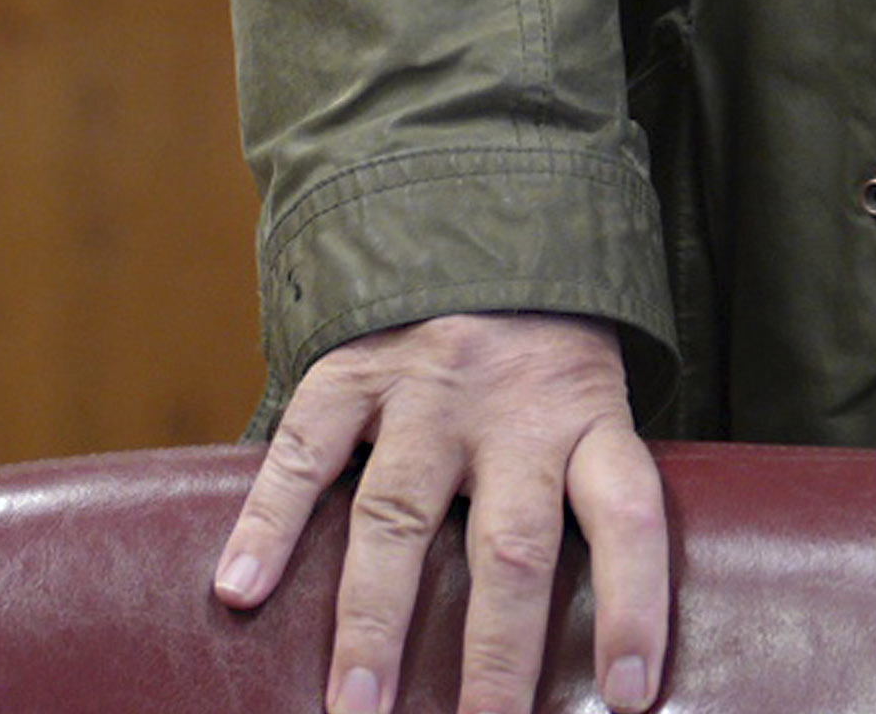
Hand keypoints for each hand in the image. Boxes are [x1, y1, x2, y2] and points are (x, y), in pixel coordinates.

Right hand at [213, 308, 668, 713]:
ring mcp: (428, 389)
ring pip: (401, 516)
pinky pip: (306, 449)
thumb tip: (603, 636)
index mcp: (589, 418)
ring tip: (353, 711)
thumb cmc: (542, 351)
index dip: (635, 608)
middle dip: (494, 657)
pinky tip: (240, 591)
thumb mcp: (592, 400)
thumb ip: (585, 490)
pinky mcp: (354, 366)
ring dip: (374, 624)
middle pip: (511, 548)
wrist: (481, 210)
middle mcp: (513, 410)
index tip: (630, 697)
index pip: (630, 519)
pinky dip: (268, 522)